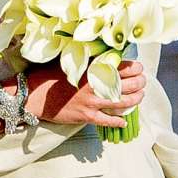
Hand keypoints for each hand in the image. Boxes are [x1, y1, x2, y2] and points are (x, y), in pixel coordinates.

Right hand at [28, 57, 144, 128]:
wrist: (34, 95)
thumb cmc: (49, 76)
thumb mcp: (71, 63)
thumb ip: (88, 60)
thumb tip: (104, 56)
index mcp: (93, 70)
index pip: (122, 67)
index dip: (135, 68)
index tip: (140, 68)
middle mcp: (96, 86)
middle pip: (128, 84)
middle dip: (140, 83)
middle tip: (143, 82)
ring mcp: (92, 102)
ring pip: (122, 102)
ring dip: (135, 100)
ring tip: (140, 97)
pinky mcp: (87, 116)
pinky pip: (107, 120)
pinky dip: (118, 121)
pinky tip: (124, 121)